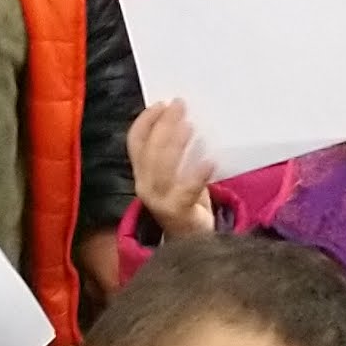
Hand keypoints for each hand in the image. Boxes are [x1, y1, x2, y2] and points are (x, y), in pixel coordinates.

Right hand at [132, 100, 220, 239]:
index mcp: (142, 173)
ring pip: (162, 167)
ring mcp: (159, 200)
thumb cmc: (187, 202)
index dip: (145, 120)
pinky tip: (210, 162)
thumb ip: (177, 153)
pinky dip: (197, 174)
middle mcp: (145, 186)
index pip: (135, 141)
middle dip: (163, 125)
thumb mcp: (177, 175)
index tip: (162, 103)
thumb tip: (187, 120)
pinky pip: (186, 190)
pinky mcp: (177, 212)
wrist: (193, 241)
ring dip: (175, 144)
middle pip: (149, 150)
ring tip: (189, 127)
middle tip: (180, 106)